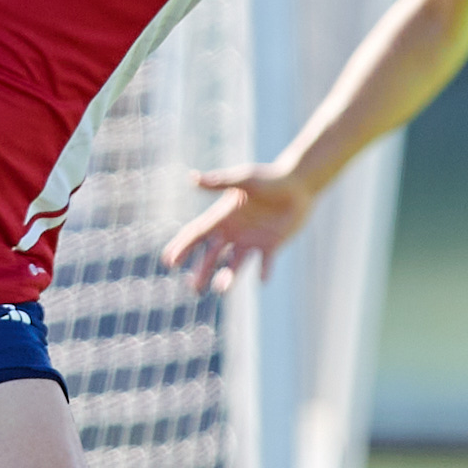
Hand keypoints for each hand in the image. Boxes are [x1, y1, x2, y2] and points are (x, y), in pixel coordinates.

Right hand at [161, 164, 316, 293]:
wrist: (299, 184)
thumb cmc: (270, 178)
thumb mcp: (243, 179)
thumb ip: (219, 182)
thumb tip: (191, 178)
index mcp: (223, 216)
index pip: (197, 234)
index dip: (182, 247)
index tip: (168, 261)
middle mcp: (234, 232)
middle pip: (212, 255)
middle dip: (202, 271)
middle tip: (193, 288)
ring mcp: (252, 241)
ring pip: (235, 264)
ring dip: (227, 277)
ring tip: (221, 290)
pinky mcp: (271, 245)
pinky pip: (266, 262)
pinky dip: (264, 271)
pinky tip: (262, 281)